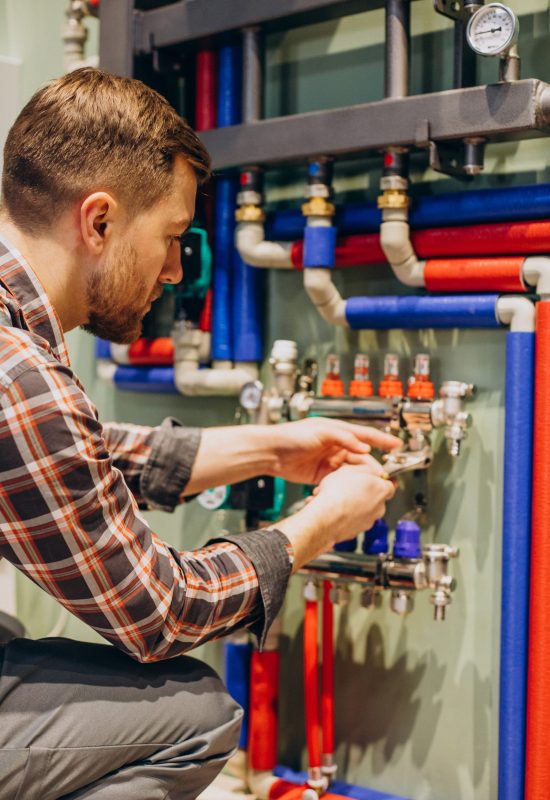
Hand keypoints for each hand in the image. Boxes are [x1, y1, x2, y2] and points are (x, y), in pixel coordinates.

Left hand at [269, 417, 400, 484]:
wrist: (271, 452)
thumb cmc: (292, 436)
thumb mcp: (321, 432)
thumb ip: (343, 438)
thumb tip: (363, 447)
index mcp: (338, 431)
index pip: (365, 435)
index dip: (382, 440)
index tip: (397, 445)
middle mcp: (336, 446)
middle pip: (361, 457)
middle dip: (372, 466)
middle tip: (382, 476)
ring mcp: (329, 461)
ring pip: (352, 470)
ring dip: (360, 478)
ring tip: (369, 486)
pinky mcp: (322, 474)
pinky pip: (339, 480)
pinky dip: (345, 485)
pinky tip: (350, 490)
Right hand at [272, 463, 395, 568]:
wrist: (326, 516)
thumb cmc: (338, 493)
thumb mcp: (351, 469)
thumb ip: (366, 469)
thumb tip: (370, 470)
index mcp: (382, 490)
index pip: (390, 484)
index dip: (379, 480)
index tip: (372, 478)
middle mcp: (379, 507)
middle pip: (375, 497)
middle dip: (363, 493)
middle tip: (349, 487)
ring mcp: (369, 521)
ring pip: (362, 509)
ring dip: (352, 504)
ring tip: (336, 498)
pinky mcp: (357, 531)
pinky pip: (353, 520)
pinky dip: (346, 515)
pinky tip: (333, 509)